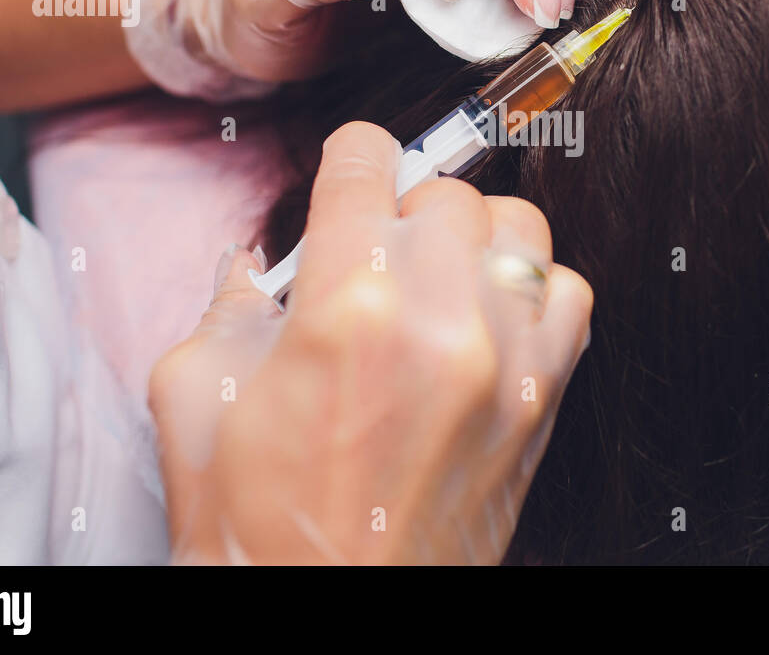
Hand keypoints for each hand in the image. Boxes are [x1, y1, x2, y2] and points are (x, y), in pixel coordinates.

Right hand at [149, 122, 592, 562]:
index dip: (350, 158)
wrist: (332, 617)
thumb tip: (254, 263)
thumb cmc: (260, 531)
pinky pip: (571, 294)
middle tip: (376, 255)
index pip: (366, 163)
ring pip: (519, 227)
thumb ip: (227, 305)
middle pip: (445, 192)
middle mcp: (439, 319)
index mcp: (344, 306)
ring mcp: (505, 360)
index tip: (352, 169)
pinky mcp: (544, 401)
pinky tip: (492, 318)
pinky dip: (536, 290)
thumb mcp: (196, 399)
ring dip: (476, 238)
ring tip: (441, 277)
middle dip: (403, 211)